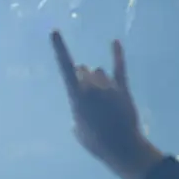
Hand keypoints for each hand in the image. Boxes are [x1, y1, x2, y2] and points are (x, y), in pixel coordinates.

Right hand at [50, 32, 165, 178]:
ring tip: (103, 101)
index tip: (55, 31)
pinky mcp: (123, 89)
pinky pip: (120, 67)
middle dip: (83, 78)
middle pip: (84, 71)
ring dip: (98, 80)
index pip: (65, 67)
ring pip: (99, 72)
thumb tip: (85, 102)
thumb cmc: (95, 142)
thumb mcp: (78, 128)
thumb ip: (78, 110)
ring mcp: (108, 86)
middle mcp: (92, 86)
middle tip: (89, 98)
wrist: (122, 147)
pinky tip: (115, 42)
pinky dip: (117, 54)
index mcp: (77, 96)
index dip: (59, 48)